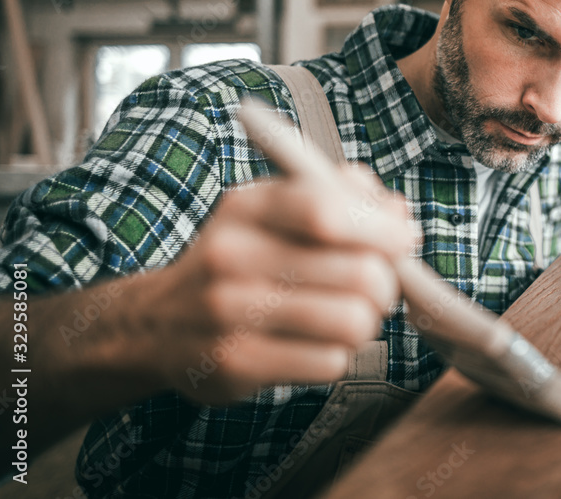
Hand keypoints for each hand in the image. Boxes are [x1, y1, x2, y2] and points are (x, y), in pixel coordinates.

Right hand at [140, 163, 413, 404]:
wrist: (157, 323)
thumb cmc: (237, 260)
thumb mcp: (274, 210)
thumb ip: (339, 195)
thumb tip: (397, 211)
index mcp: (247, 206)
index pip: (328, 210)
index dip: (382, 228)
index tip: (404, 239)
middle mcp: (232, 256)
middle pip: (359, 274)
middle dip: (384, 284)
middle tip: (374, 287)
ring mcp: (229, 313)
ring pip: (353, 322)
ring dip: (364, 323)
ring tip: (344, 316)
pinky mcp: (235, 364)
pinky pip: (331, 362)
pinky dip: (336, 355)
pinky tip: (312, 343)